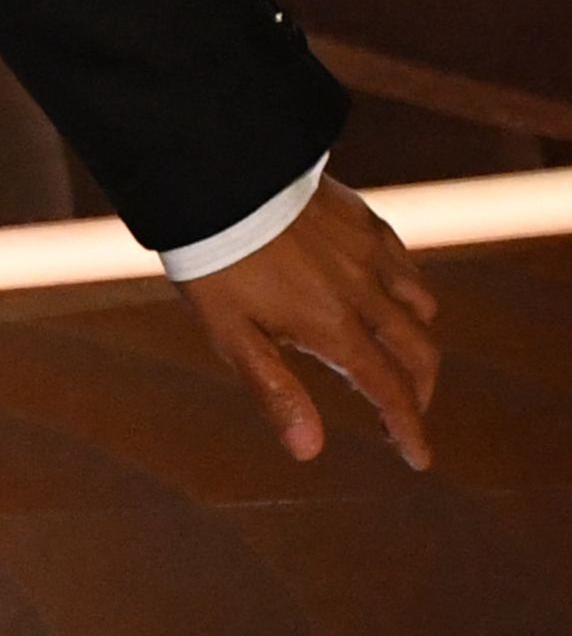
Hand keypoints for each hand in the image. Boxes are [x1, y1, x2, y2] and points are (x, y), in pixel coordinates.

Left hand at [178, 174, 439, 469]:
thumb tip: (308, 451)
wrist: (213, 178)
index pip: (390, 391)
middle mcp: (364, 292)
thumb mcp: (230, 333)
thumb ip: (274, 389)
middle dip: (420, 390)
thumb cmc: (213, 260)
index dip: (409, 430)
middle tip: (405, 410)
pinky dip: (407, 290)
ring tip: (393, 354)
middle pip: (420, 353)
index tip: (419, 457)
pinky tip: (383, 293)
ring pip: (422, 307)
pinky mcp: (364, 219)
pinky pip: (405, 263)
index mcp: (333, 327)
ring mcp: (369, 252)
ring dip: (417, 339)